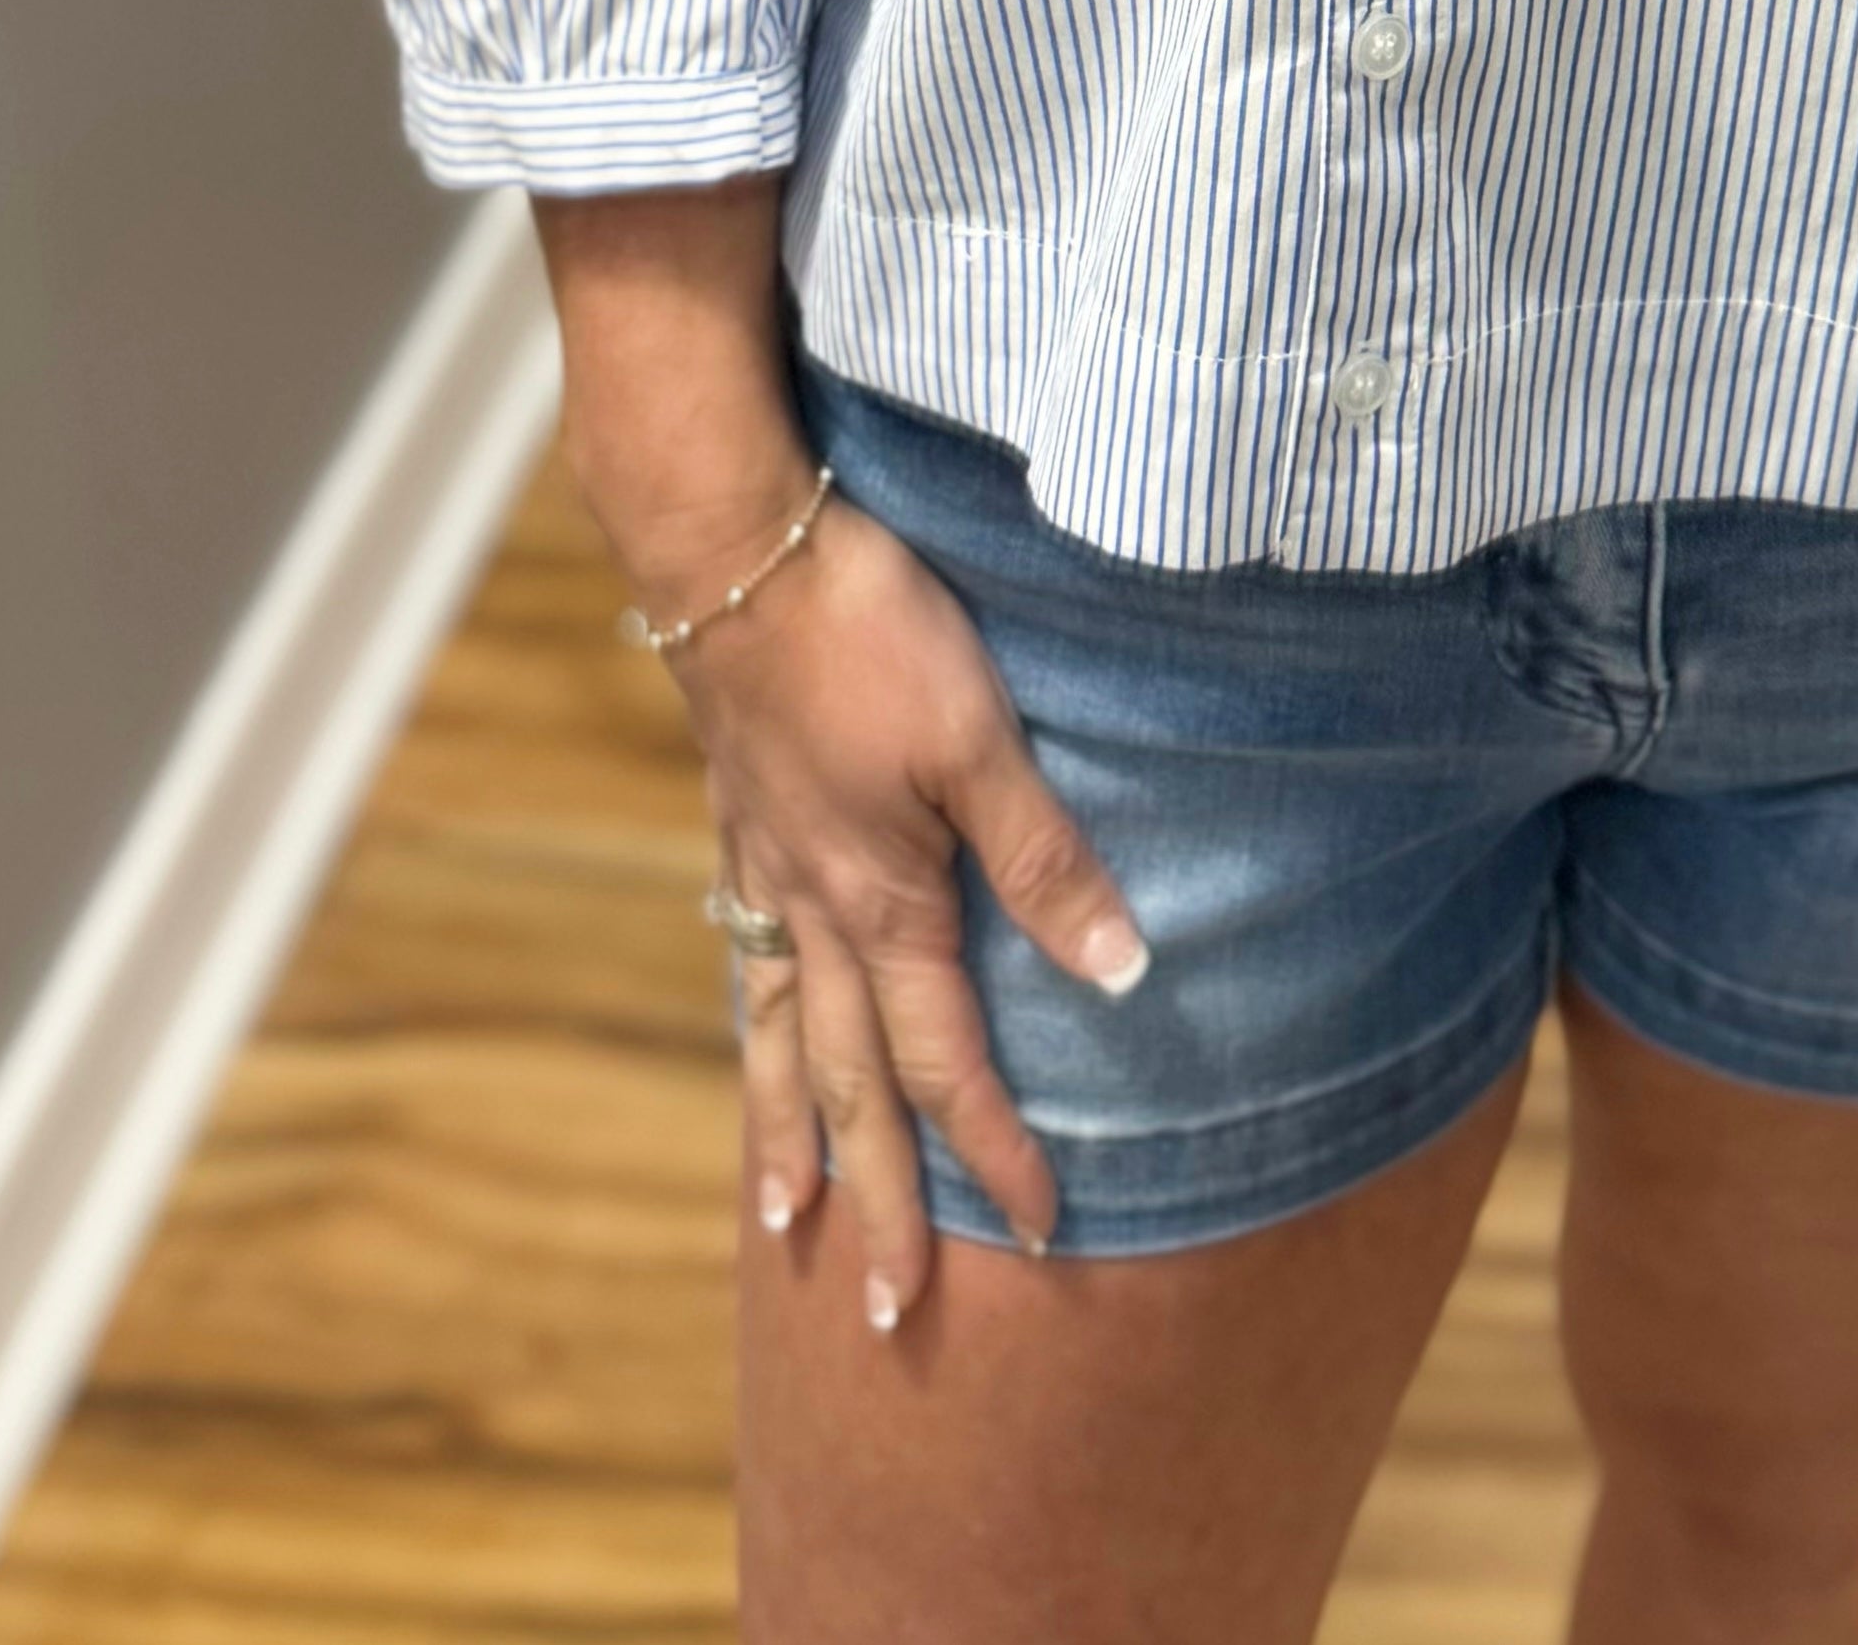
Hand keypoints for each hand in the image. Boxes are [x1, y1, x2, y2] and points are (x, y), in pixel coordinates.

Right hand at [635, 458, 1146, 1318]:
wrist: (736, 549)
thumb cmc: (869, 630)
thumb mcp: (980, 739)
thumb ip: (1045, 858)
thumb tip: (1121, 974)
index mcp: (885, 905)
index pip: (947, 1063)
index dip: (995, 1149)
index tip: (1041, 1228)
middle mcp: (816, 910)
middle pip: (849, 1084)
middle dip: (876, 1195)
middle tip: (880, 1309)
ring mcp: (766, 865)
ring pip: (775, 1033)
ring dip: (786, 1130)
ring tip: (781, 1213)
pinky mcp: (740, 815)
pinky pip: (744, 956)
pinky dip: (750, 1021)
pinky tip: (754, 1024)